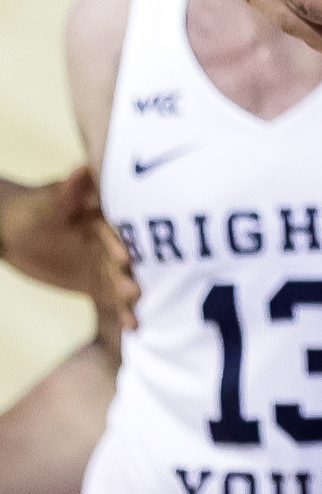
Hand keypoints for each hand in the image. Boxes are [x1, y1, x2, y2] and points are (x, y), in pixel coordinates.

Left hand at [0, 168, 137, 324]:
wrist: (14, 235)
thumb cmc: (28, 213)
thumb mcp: (45, 206)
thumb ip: (67, 193)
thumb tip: (83, 169)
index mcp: (104, 213)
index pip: (117, 228)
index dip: (120, 242)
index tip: (124, 257)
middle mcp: (113, 237)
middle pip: (125, 256)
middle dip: (130, 273)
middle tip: (135, 289)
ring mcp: (107, 261)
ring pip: (123, 277)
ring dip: (130, 293)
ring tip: (135, 309)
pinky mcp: (100, 280)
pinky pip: (114, 295)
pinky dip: (124, 309)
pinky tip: (134, 324)